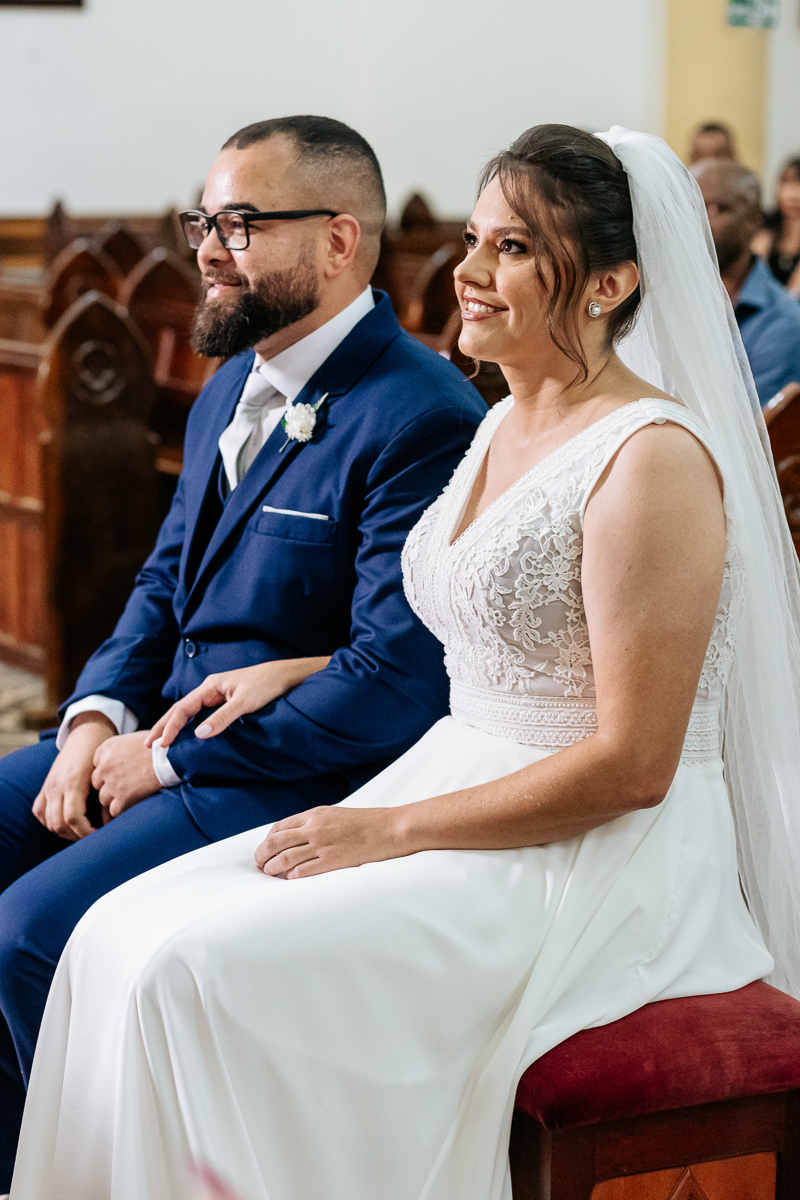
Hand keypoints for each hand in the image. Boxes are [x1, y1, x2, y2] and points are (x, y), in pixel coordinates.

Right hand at [32, 713, 115, 840]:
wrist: (88, 733)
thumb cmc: (103, 752)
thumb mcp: (106, 771)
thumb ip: (106, 793)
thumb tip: (114, 818)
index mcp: (73, 782)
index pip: (74, 819)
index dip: (87, 832)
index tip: (101, 834)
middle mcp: (57, 786)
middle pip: (59, 824)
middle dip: (77, 836)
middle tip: (94, 837)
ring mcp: (49, 786)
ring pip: (48, 821)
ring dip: (65, 831)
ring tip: (83, 832)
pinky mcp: (45, 786)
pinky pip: (39, 811)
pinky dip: (50, 822)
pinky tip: (66, 823)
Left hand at [92, 731, 160, 817]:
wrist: (172, 759)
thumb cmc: (160, 746)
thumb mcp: (136, 737)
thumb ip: (122, 746)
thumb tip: (123, 753)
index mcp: (107, 748)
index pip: (97, 764)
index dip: (109, 769)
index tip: (121, 771)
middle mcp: (105, 766)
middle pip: (98, 782)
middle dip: (109, 784)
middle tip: (126, 784)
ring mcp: (112, 783)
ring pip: (104, 798)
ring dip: (115, 798)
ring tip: (131, 794)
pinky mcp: (122, 798)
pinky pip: (114, 810)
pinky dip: (123, 809)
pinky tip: (134, 803)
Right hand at [146, 657, 330, 748]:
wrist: (285, 677)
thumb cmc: (266, 685)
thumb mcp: (244, 702)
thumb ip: (222, 718)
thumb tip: (199, 734)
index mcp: (210, 686)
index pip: (182, 708)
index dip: (170, 726)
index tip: (162, 744)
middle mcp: (211, 690)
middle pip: (180, 709)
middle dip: (164, 726)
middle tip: (149, 745)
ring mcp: (218, 696)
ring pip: (190, 712)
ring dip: (175, 727)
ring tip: (162, 743)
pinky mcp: (227, 702)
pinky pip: (202, 715)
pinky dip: (190, 726)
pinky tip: (187, 736)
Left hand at [254, 805, 402, 878]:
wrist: (389, 829)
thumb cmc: (365, 823)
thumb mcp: (335, 815)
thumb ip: (315, 823)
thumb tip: (296, 837)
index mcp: (314, 814)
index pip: (280, 827)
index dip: (268, 839)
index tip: (265, 849)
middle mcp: (314, 828)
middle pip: (276, 842)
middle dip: (262, 854)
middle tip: (259, 864)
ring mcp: (322, 845)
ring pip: (284, 858)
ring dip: (272, 867)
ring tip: (268, 873)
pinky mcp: (331, 861)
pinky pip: (302, 871)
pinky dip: (291, 876)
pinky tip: (290, 879)